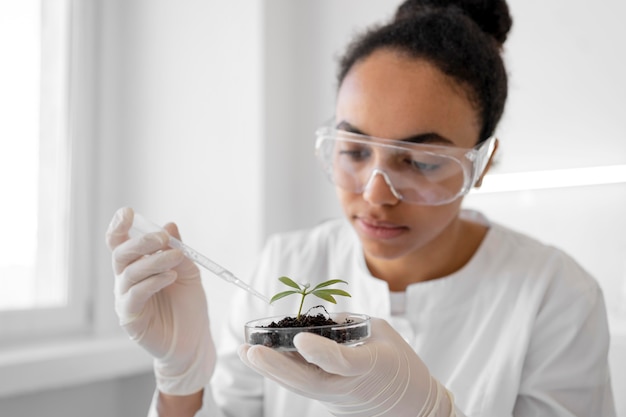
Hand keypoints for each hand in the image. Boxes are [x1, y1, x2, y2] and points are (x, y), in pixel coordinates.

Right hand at [105, 207, 214, 394]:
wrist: (194, 340)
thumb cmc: (188, 306)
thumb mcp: (189, 272)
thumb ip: (179, 251)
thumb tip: (170, 225)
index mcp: (137, 266)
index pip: (119, 243)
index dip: (119, 227)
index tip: (127, 212)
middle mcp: (126, 280)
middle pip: (121, 254)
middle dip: (141, 242)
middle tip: (162, 238)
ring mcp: (126, 299)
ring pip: (129, 273)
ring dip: (154, 261)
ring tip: (176, 259)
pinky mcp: (130, 318)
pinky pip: (134, 295)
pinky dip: (152, 282)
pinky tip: (170, 277)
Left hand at [239, 318, 453, 416]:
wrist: (411, 406)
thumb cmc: (402, 365)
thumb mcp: (384, 333)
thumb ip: (350, 324)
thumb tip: (319, 320)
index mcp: (369, 367)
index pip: (340, 362)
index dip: (319, 351)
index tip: (299, 338)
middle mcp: (347, 386)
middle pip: (307, 381)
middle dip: (276, 366)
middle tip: (250, 351)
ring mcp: (336, 397)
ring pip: (299, 386)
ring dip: (270, 370)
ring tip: (245, 353)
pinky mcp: (329, 400)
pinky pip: (303, 385)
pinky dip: (282, 371)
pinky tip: (263, 359)